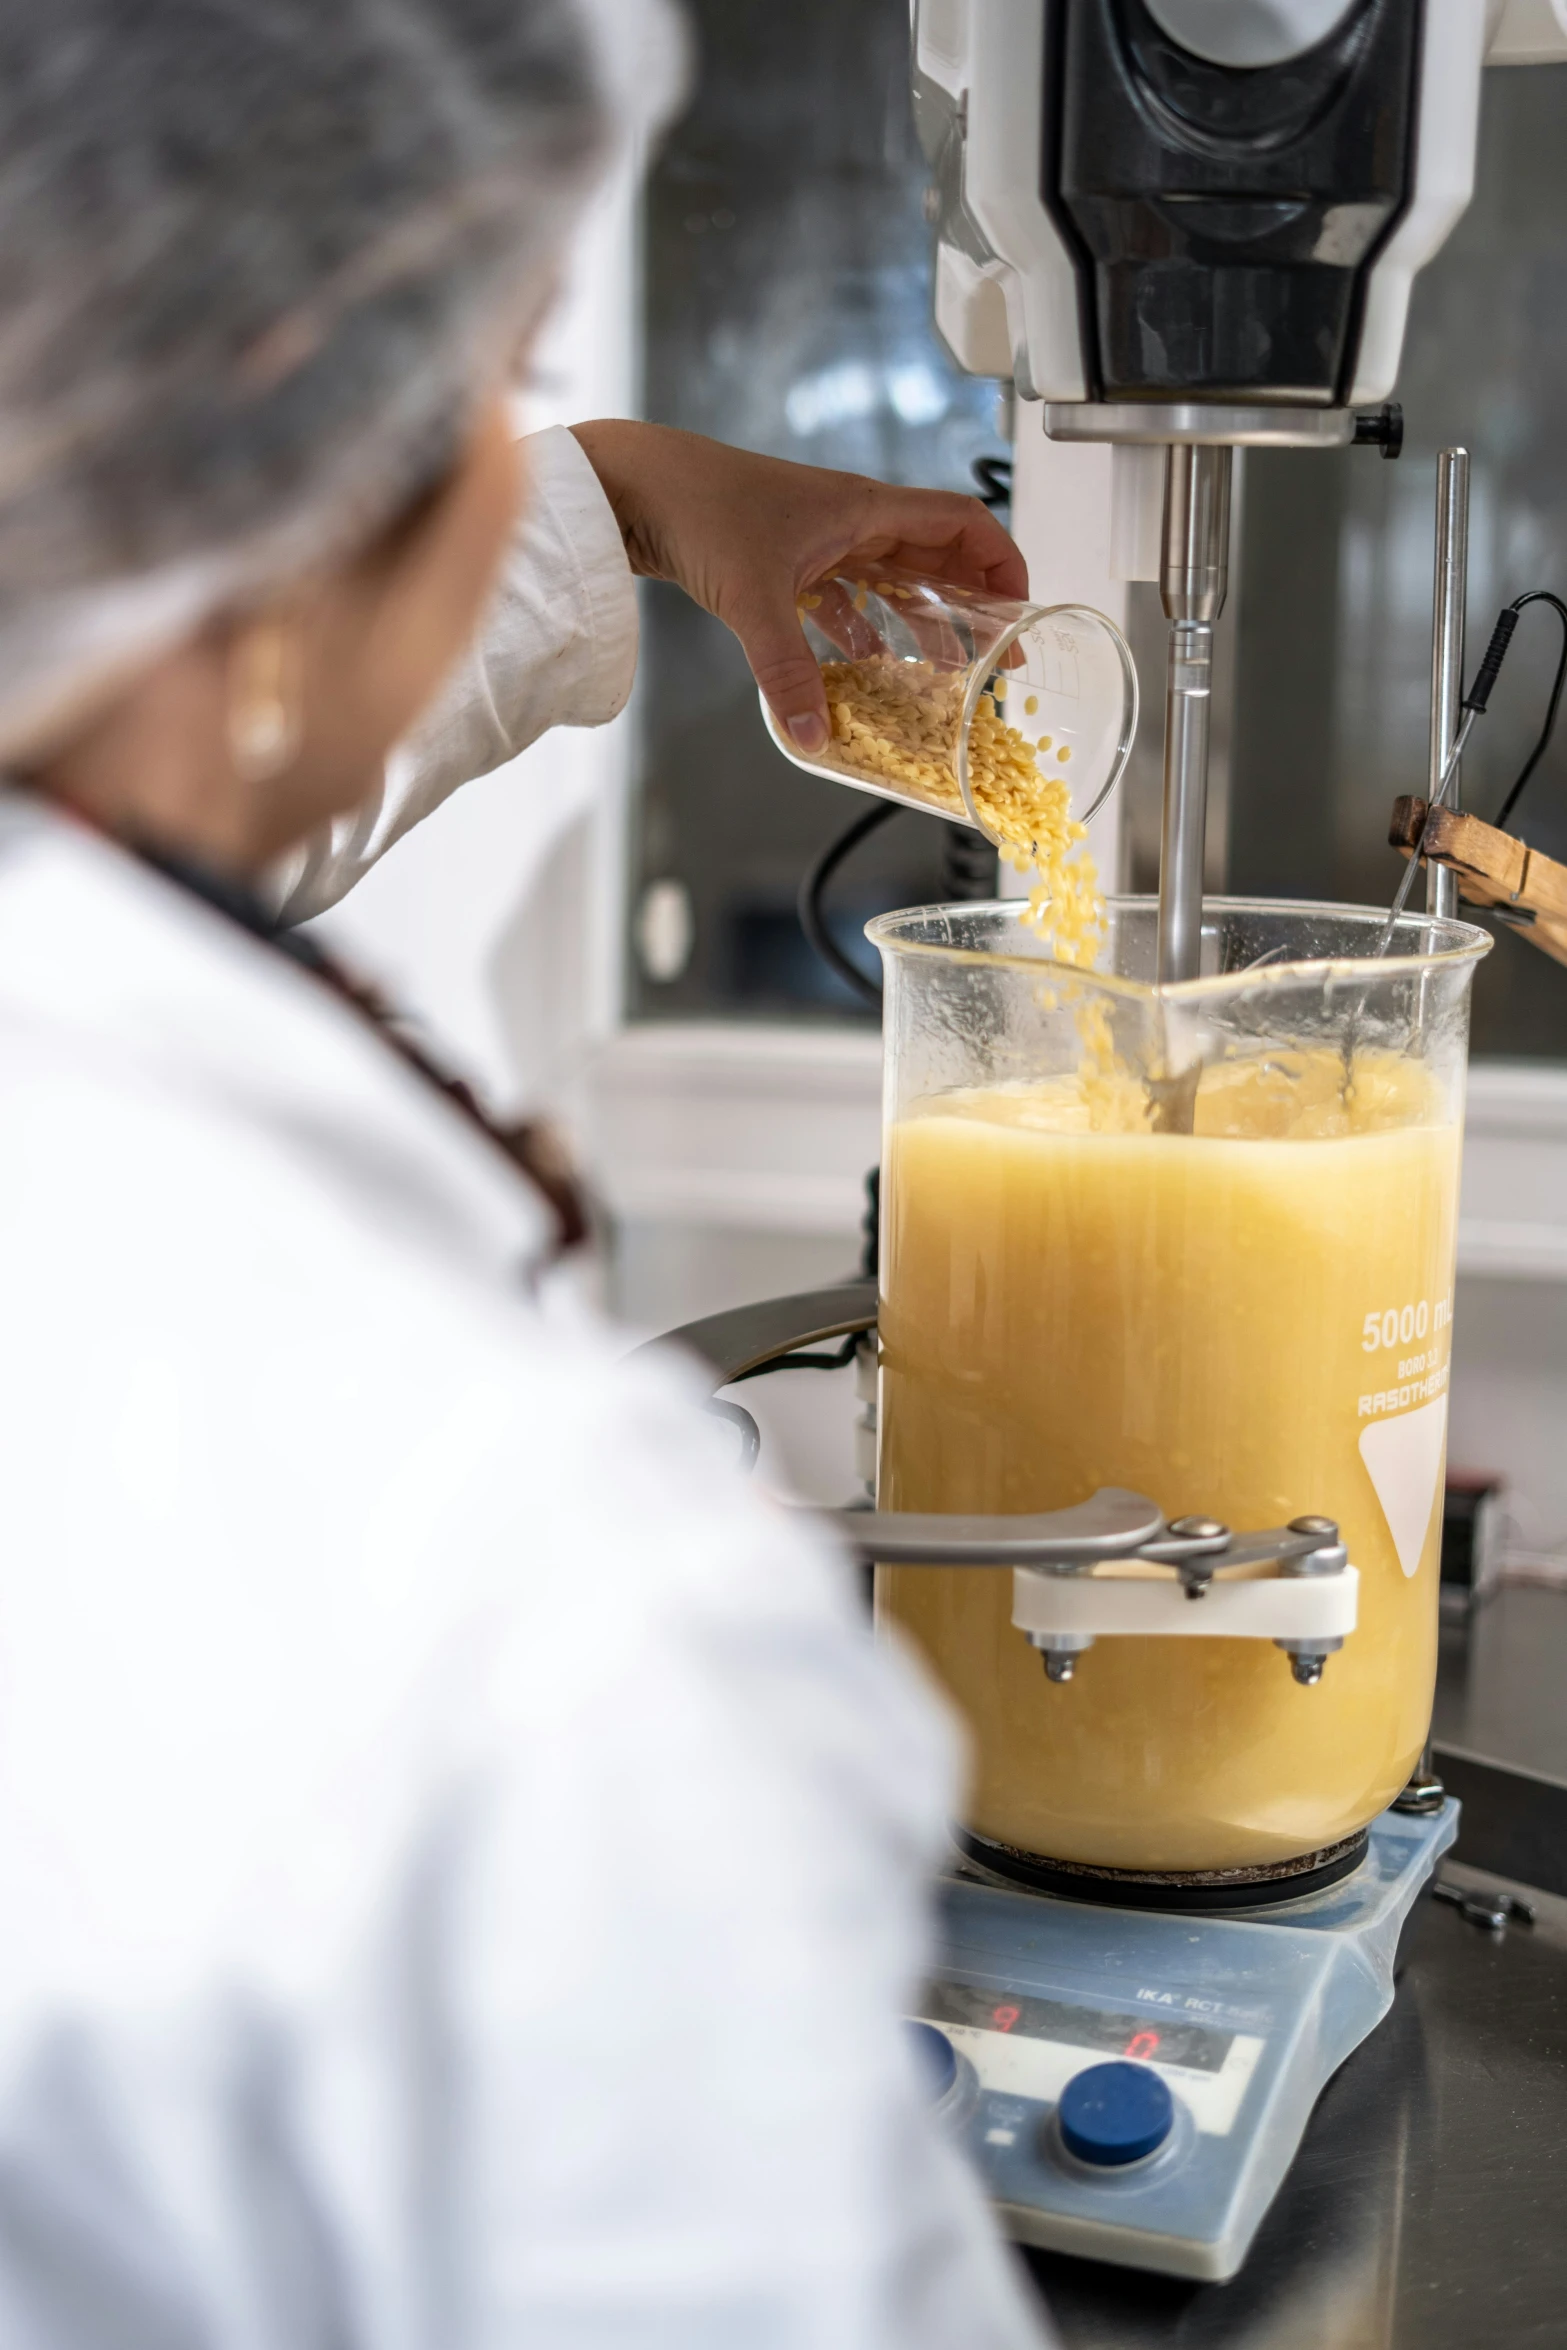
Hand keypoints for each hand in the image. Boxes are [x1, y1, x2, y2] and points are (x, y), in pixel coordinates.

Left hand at [570, 421, 1025, 754]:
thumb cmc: (696, 505)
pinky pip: (838, 596)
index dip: (1001, 561)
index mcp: (864, 508)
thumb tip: (815, 735)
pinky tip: (860, 668)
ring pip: (887, 580)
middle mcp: (849, 518)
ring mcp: (815, 536)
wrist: (631, 484)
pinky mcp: (781, 558)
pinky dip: (856, 630)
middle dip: (967, 606)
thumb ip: (788, 673)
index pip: (961, 523)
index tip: (1021, 609)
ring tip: (938, 674)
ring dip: (915, 623)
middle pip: (933, 556)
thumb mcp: (753, 597)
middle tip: (992, 657)